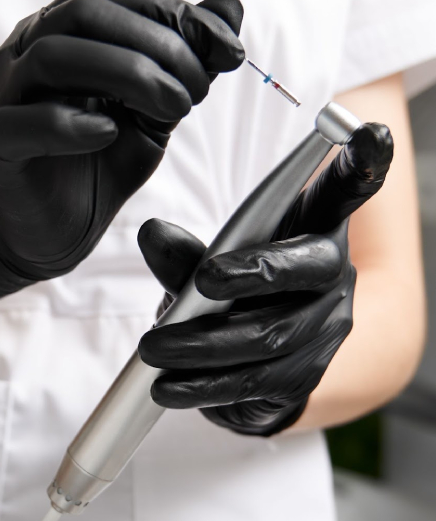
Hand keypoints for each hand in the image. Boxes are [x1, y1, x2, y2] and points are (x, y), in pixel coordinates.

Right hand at [0, 0, 243, 317]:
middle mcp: (26, 49)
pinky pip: (21, 121)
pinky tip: (109, 134)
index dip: (174, 12)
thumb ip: (188, 60)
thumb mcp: (159, 108)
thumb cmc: (104, 160)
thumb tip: (230, 7)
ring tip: (172, 110)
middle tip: (198, 91)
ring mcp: (5, 94)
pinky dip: (71, 124)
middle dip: (156, 45)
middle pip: (83, 12)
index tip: (229, 52)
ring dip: (127, 74)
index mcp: (63, 30)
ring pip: (53, 55)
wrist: (62, 226)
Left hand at [137, 123, 393, 435]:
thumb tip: (152, 232)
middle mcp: (331, 277)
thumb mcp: (206, 268)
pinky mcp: (305, 378)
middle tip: (203, 281)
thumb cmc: (234, 297)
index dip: (361, 164)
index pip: (342, 193)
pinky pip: (254, 383)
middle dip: (252, 274)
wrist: (259, 367)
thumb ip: (181, 254)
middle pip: (305, 269)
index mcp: (312, 230)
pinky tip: (166, 387)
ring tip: (152, 349)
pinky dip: (205, 386)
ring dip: (204, 345)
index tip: (369, 132)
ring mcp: (324, 330)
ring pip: (270, 336)